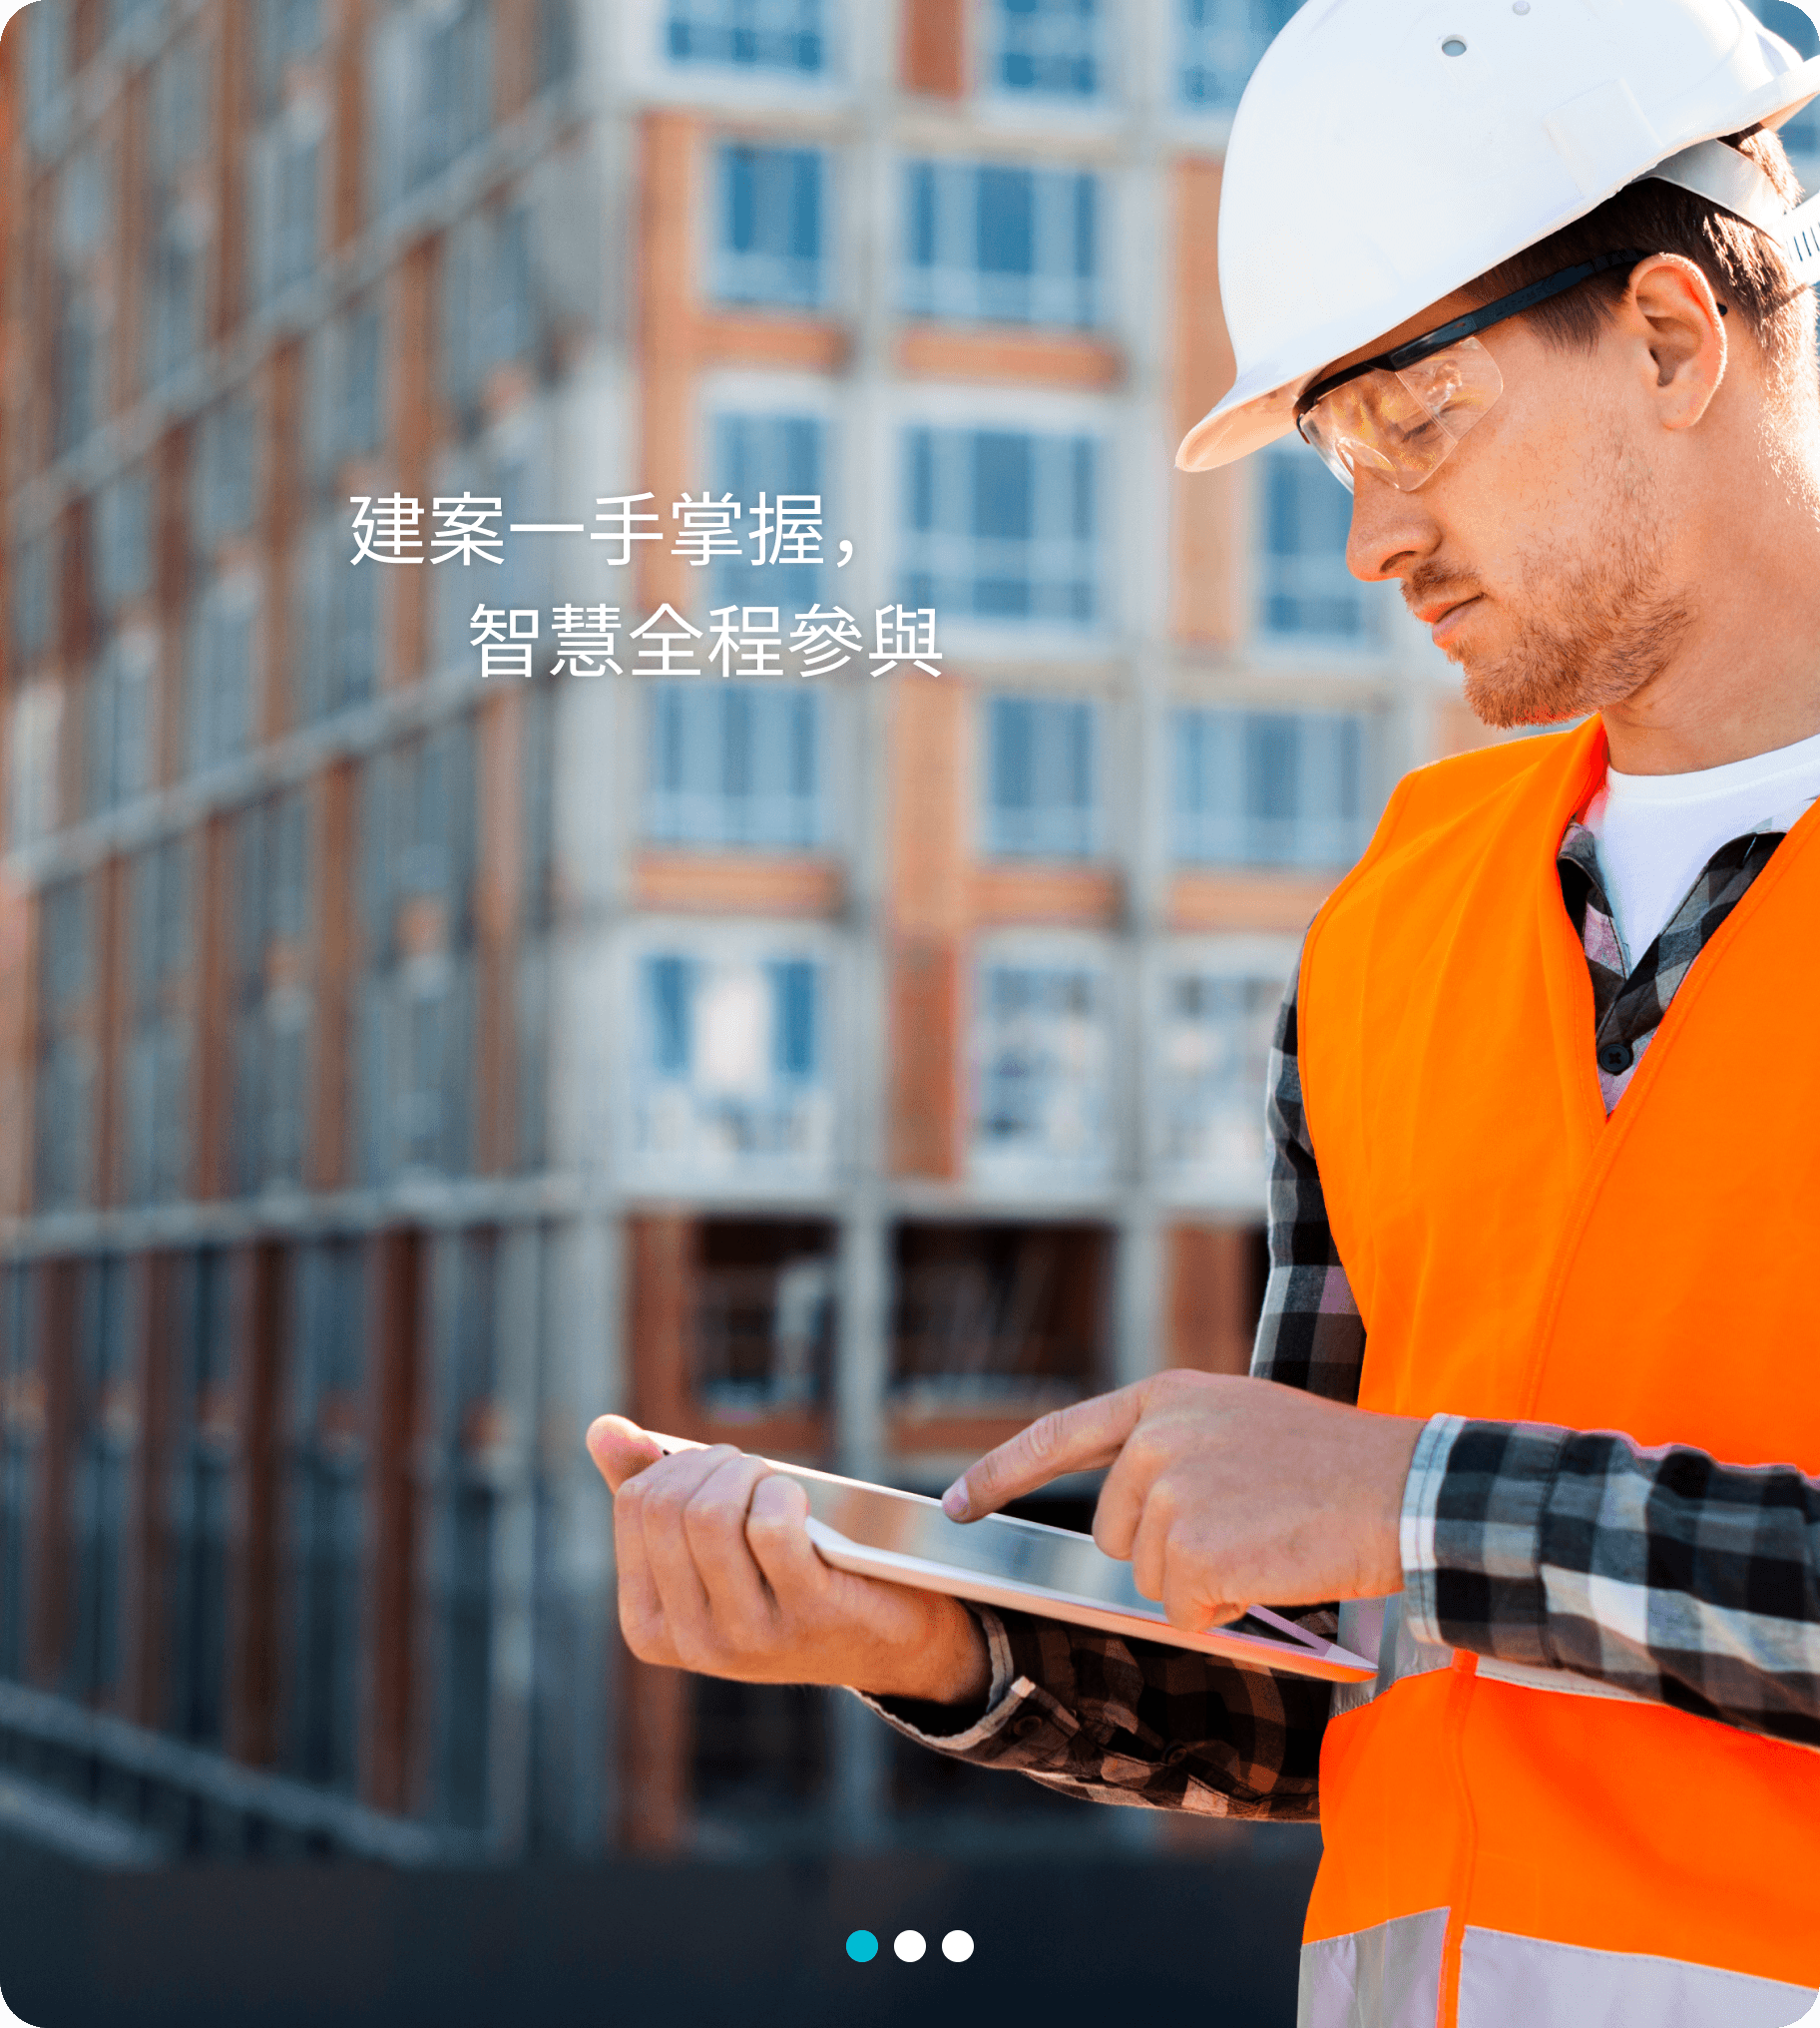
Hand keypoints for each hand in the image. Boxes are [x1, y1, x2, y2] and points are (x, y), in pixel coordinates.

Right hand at [585, 1416, 991, 1705]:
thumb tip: (602, 1430)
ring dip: (748, 1472)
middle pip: (670, 1505)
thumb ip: (653, 1492)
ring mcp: (747, 1636)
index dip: (677, 1464)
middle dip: (713, 1461)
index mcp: (648, 1627)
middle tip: (751, 1468)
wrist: (881, 1639)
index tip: (717, 1468)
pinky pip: (772, 1527)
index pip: (634, 1505)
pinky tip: (799, 1499)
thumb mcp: (712, 1548)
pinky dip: (784, 1492)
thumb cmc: (784, 1578)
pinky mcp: (806, 1615)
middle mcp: (691, 1642)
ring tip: (772, 1481)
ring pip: (712, 1514)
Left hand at [940, 1372, 1423, 1631]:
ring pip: (1154, 1578)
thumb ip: (1175, 1449)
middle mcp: (1156, 1438)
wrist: (1404, 1486)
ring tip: (1269, 1542)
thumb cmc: (1333, 1463)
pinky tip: (1271, 1574)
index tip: (956, 1504)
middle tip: (1247, 1527)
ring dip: (1206, 1583)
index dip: (1001, 1474)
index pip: (1060, 1435)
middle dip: (1170, 1551)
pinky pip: (1184, 1611)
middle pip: (1116, 1533)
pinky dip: (1225, 1613)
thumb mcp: (1240, 1422)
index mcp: (1165, 1397)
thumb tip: (1129, 1518)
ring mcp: (1173, 1493)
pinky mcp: (1196, 1550)